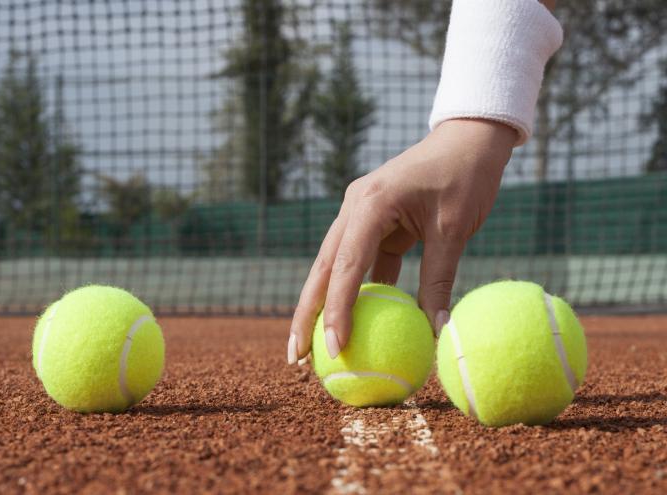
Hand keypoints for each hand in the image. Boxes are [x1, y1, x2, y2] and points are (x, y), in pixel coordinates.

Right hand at [287, 119, 515, 363]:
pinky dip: (354, 294)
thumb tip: (436, 333)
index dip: (337, 312)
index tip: (334, 349)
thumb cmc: (466, 177)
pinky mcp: (370, 222)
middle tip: (297, 358)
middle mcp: (353, 208)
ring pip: (333, 268)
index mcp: (370, 204)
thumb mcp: (455, 229)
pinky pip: (358, 264)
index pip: (346, 267)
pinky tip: (351, 326)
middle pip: (322, 270)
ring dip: (323, 307)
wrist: (467, 137)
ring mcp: (357, 214)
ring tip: (313, 349)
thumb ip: (439, 279)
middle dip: (306, 316)